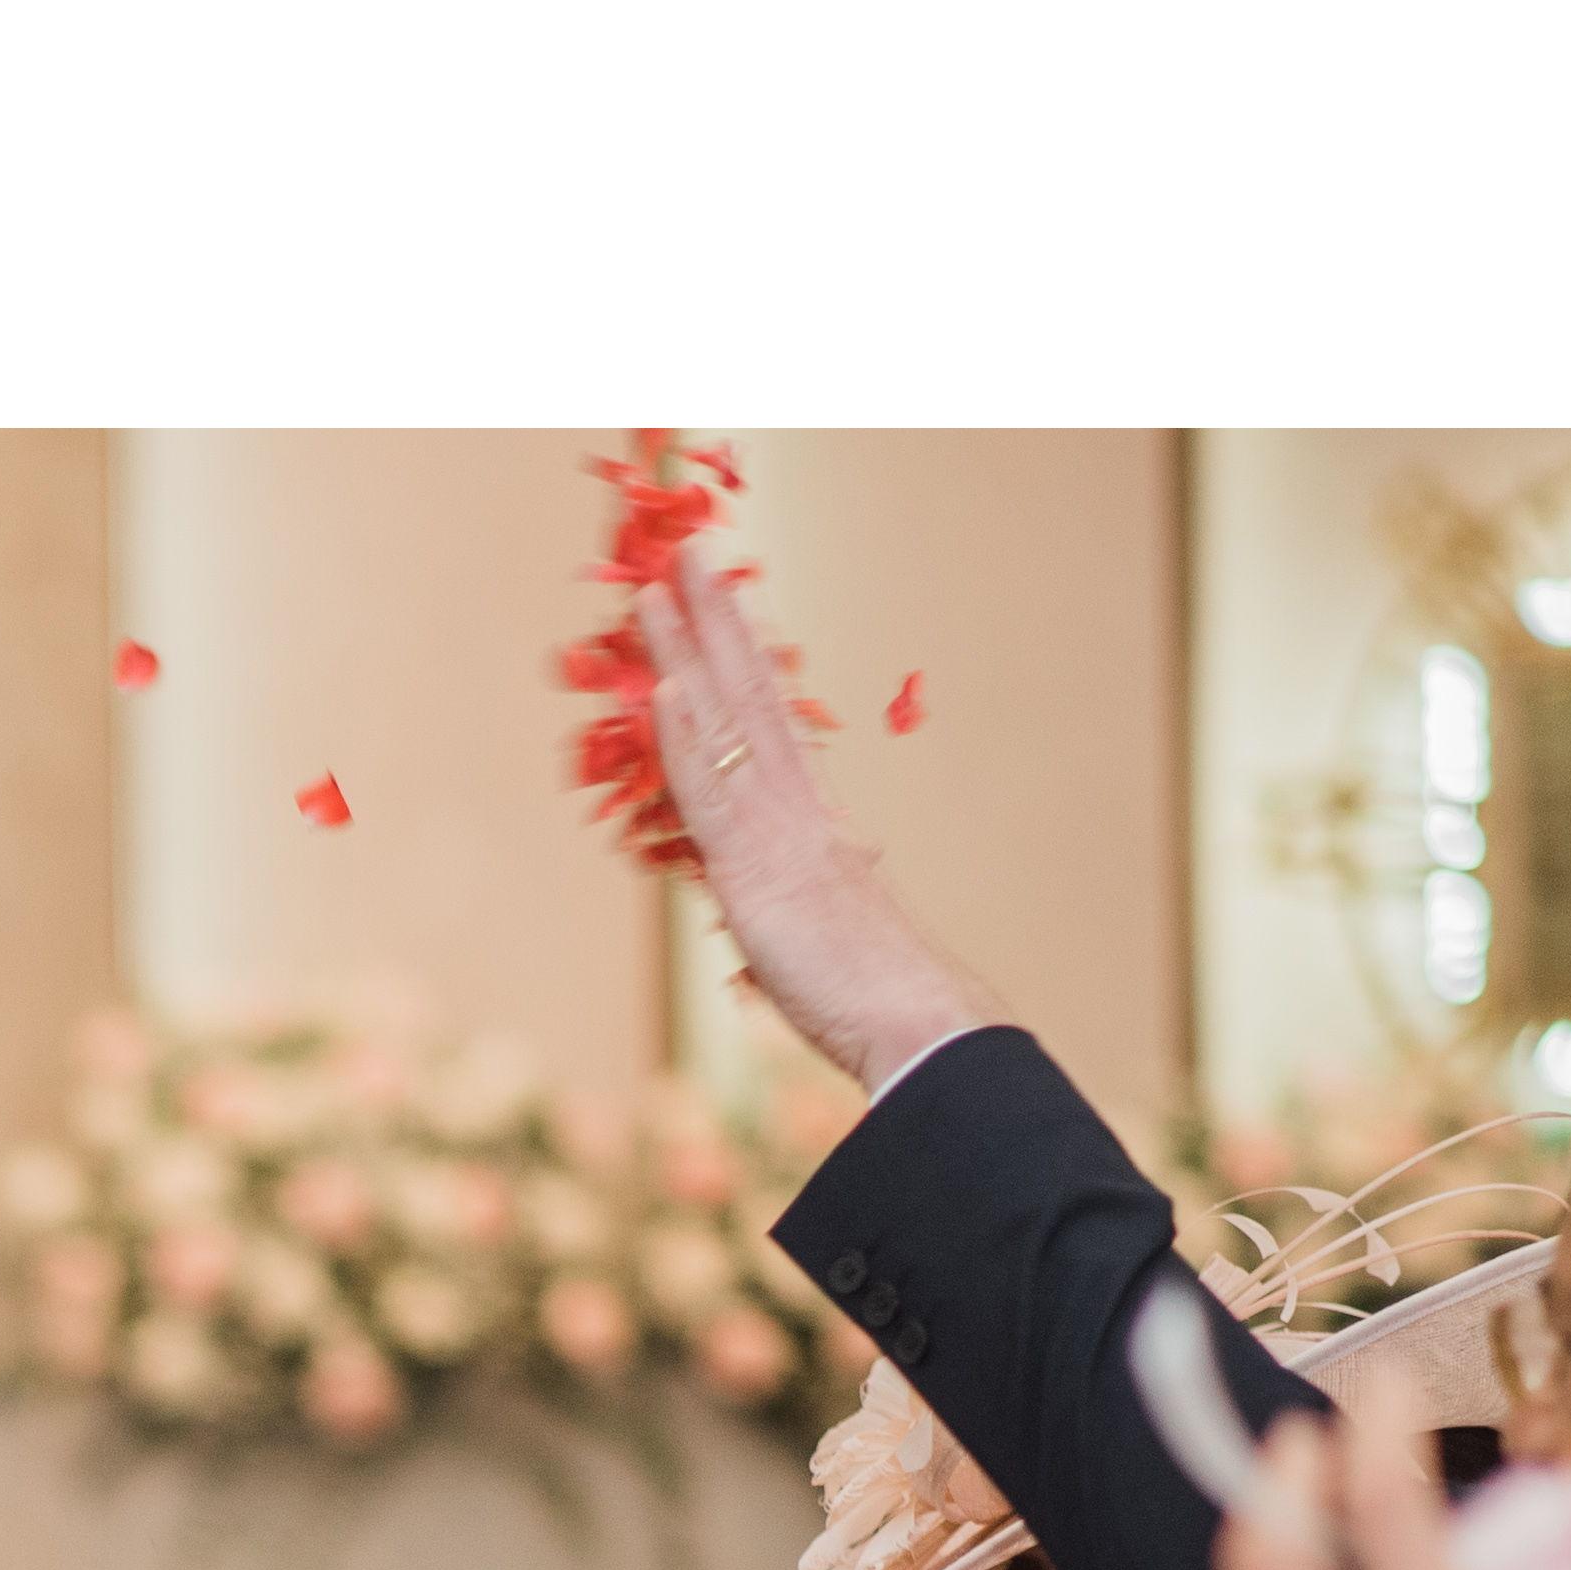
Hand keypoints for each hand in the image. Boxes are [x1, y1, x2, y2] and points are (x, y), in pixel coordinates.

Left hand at [638, 559, 997, 1092]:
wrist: (914, 1019)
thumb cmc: (874, 991)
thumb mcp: (817, 928)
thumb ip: (789, 896)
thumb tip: (778, 889)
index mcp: (814, 818)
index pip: (771, 717)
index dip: (742, 654)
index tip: (719, 599)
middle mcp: (797, 807)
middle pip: (750, 691)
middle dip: (714, 620)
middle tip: (684, 550)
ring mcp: (779, 831)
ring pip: (727, 723)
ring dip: (687, 653)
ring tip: (656, 589)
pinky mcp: (757, 871)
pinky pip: (715, 793)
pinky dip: (687, 739)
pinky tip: (665, 690)